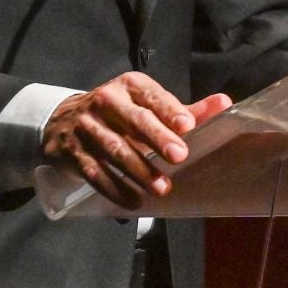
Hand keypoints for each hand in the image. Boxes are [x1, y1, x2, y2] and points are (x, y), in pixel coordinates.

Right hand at [42, 72, 228, 208]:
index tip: (188, 126)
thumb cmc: (118, 113)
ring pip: (115, 149)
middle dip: (157, 138)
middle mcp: (105, 101)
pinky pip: (95, 173)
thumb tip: (225, 103)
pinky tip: (134, 201)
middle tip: (179, 156)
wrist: (62, 121)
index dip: (170, 111)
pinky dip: (115, 189)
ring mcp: (86, 126)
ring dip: (139, 170)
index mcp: (129, 86)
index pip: (152, 97)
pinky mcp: (72, 152)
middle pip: (134, 120)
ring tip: (162, 188)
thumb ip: (185, 110)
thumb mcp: (146, 105)